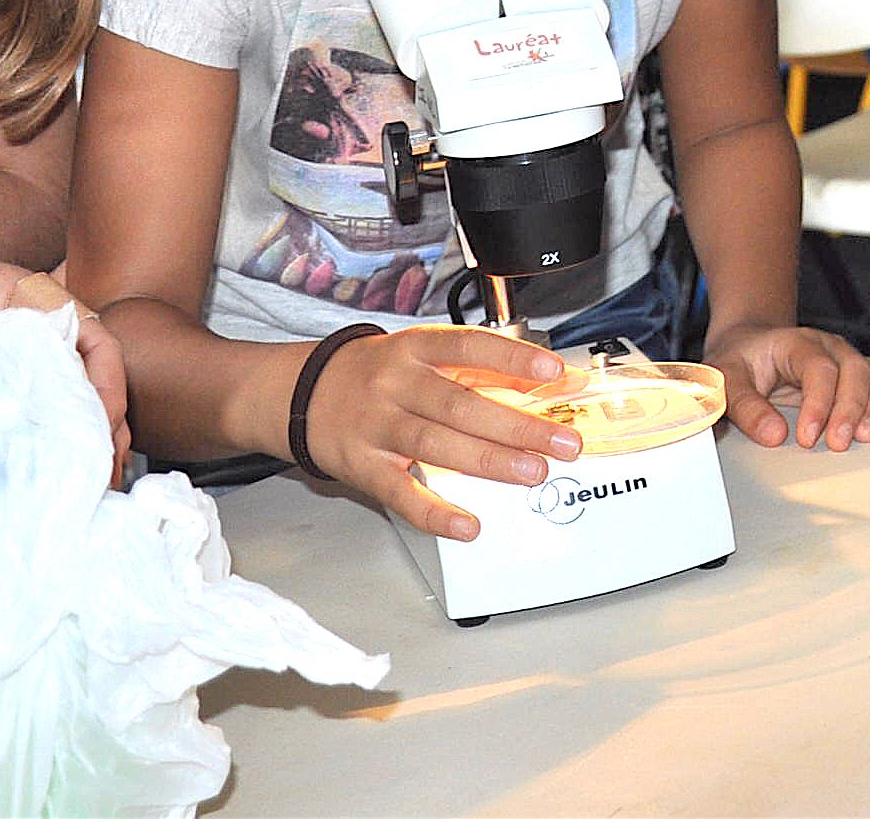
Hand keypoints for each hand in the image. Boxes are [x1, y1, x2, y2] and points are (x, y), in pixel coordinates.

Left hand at [0, 261, 128, 480]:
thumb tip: (24, 430)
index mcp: (18, 293)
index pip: (91, 335)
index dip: (108, 380)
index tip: (105, 420)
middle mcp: (19, 319)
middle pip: (87, 365)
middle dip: (105, 412)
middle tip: (107, 458)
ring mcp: (3, 349)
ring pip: (64, 387)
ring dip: (82, 424)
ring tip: (93, 467)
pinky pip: (33, 402)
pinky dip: (50, 430)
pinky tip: (55, 458)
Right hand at [304, 325, 582, 539]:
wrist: (306, 392)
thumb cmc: (381, 373)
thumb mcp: (425, 355)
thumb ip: (485, 368)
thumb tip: (556, 383)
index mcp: (417, 348)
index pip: (471, 346)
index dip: (513, 357)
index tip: (553, 373)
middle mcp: (396, 383)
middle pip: (461, 404)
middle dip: (517, 425)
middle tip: (563, 443)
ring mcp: (376, 425)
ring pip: (436, 444)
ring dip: (489, 460)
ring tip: (532, 472)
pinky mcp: (362, 466)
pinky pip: (400, 492)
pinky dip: (435, 511)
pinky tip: (467, 523)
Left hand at [704, 323, 869, 450]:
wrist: (751, 345)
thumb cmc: (740, 362)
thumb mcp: (726, 380)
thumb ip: (746, 407)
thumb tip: (775, 436)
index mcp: (796, 343)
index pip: (818, 369)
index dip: (818, 404)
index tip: (807, 438)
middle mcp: (828, 346)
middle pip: (854, 369)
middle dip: (851, 409)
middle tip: (839, 443)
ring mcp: (845, 358)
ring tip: (866, 436)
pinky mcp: (855, 375)